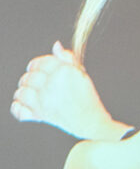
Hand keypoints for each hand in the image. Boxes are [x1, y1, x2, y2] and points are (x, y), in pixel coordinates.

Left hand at [11, 41, 130, 140]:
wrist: (92, 123)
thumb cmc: (88, 100)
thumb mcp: (82, 76)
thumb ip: (68, 59)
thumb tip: (56, 46)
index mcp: (62, 73)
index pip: (41, 63)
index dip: (38, 65)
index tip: (38, 69)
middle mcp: (51, 86)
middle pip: (29, 77)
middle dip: (30, 79)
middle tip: (38, 85)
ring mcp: (44, 101)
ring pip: (21, 91)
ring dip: (23, 92)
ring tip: (32, 95)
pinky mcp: (40, 115)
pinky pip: (19, 110)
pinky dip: (18, 108)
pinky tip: (25, 106)